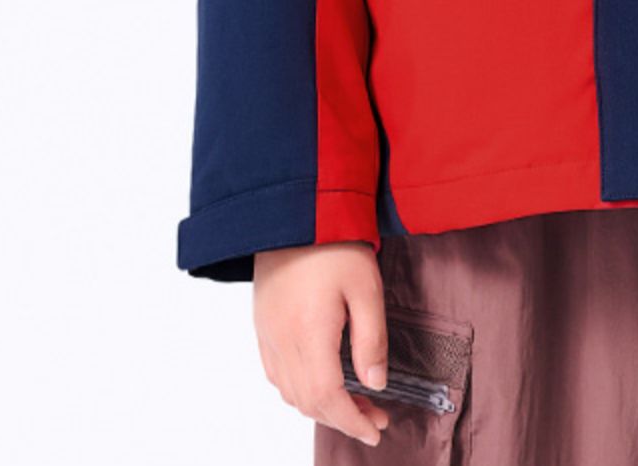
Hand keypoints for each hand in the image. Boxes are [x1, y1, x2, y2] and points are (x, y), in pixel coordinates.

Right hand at [253, 240, 393, 446]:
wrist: (293, 208)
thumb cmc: (333, 242)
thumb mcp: (366, 286)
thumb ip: (372, 339)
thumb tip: (375, 385)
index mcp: (308, 334)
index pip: (328, 398)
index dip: (352, 421)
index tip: (376, 429)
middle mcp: (282, 340)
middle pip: (307, 401)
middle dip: (342, 417)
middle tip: (374, 417)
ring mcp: (267, 333)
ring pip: (290, 391)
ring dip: (321, 406)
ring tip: (353, 401)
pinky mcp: (262, 323)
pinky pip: (276, 373)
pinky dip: (299, 389)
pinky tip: (320, 381)